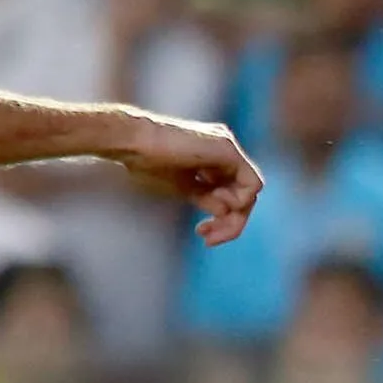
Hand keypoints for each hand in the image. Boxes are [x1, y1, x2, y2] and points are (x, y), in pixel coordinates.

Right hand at [107, 114, 263, 246]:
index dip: (224, 218)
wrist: (132, 142)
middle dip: (231, 222)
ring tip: (207, 225)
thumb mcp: (181, 187)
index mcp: (213, 159)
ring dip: (234, 216)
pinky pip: (251, 183)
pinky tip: (214, 206)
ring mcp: (228, 148)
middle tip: (209, 239)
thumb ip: (205, 197)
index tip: (202, 233)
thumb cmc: (147, 163)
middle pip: (245, 194)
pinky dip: (238, 201)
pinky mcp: (227, 149)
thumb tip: (225, 212)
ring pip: (250, 190)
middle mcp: (225, 150)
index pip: (233, 193)